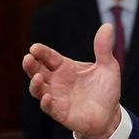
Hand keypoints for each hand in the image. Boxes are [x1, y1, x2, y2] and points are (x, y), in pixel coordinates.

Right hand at [22, 23, 121, 138]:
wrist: (110, 113)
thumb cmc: (105, 88)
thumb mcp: (108, 66)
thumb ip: (103, 48)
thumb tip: (108, 25)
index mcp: (65, 67)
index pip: (49, 57)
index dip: (41, 52)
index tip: (34, 47)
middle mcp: (57, 81)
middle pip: (37, 71)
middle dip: (30, 65)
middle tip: (28, 58)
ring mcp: (56, 97)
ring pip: (38, 89)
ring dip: (35, 84)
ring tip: (37, 77)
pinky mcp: (60, 112)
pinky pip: (49, 107)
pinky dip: (46, 102)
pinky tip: (47, 97)